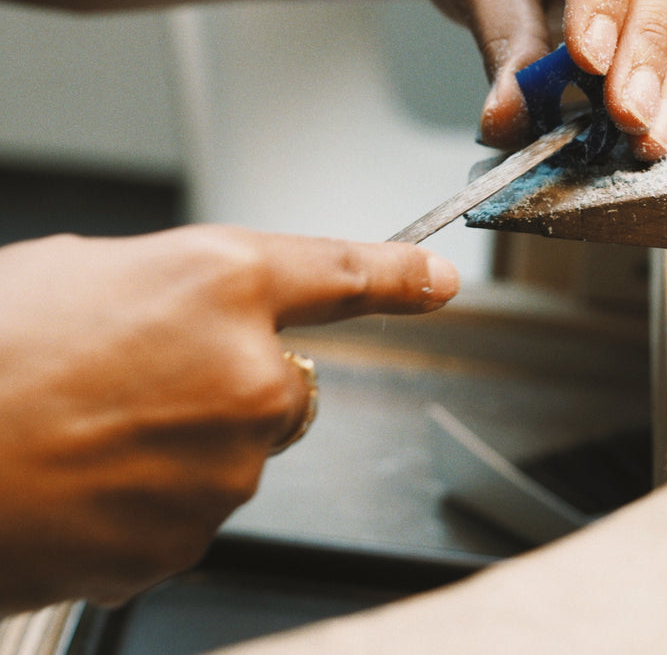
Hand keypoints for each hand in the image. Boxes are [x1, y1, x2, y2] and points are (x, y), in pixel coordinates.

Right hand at [0, 226, 456, 610]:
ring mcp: (228, 464)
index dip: (400, 278)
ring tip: (91, 428)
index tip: (438, 283)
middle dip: (236, 382)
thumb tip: (190, 314)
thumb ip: (171, 288)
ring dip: (185, 443)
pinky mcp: (192, 537)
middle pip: (286, 383)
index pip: (344, 275)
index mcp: (222, 282)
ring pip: (236, 451)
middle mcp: (248, 371)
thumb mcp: (84, 272)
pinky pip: (193, 509)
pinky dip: (154, 499)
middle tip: (138, 381)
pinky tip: (89, 479)